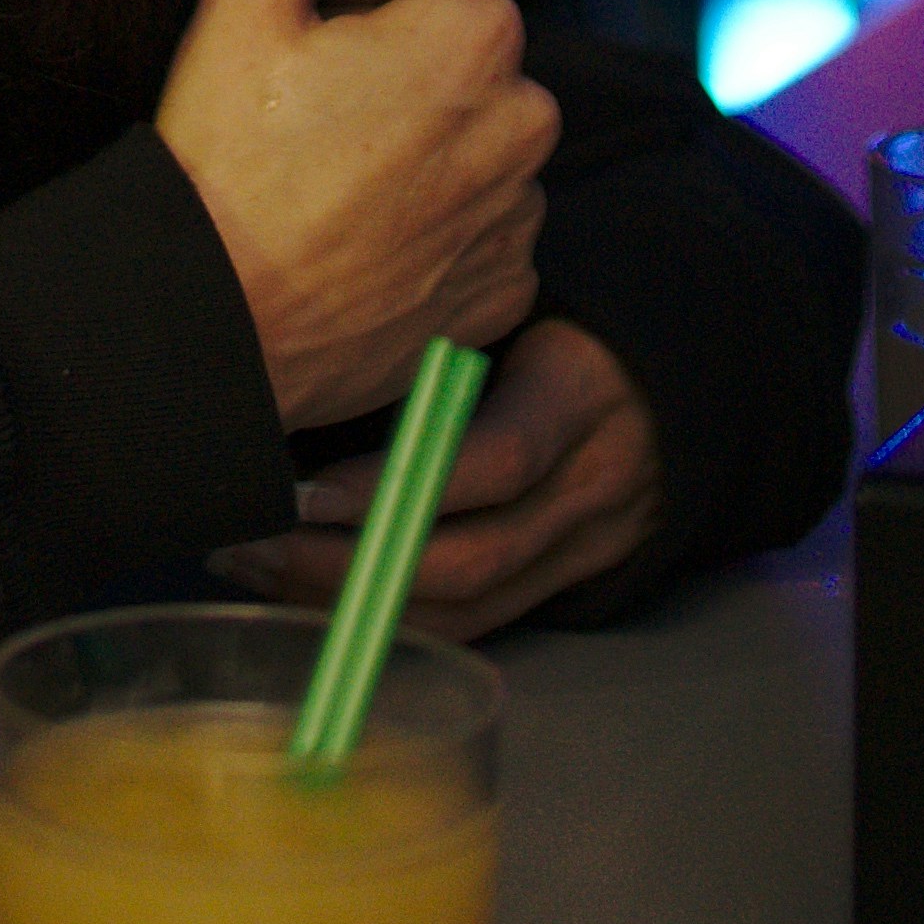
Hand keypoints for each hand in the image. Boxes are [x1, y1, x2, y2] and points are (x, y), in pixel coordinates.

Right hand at [152, 0, 555, 432]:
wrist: (215, 327)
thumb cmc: (226, 158)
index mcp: (475, 32)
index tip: (302, 36)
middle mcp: (524, 120)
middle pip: (454, 45)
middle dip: (391, 56)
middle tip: (304, 106)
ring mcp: (517, 215)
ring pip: (467, 132)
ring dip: (414, 136)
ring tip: (325, 175)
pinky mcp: (503, 291)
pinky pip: (474, 222)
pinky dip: (429, 219)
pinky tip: (357, 233)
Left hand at [215, 319, 666, 636]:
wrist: (673, 366)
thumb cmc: (560, 312)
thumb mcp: (515, 301)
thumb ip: (437, 340)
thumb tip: (306, 359)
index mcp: (576, 393)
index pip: (492, 460)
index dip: (391, 486)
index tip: (299, 490)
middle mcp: (591, 485)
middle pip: (470, 558)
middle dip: (346, 566)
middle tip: (251, 541)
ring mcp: (588, 544)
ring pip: (467, 609)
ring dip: (355, 604)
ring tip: (261, 573)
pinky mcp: (572, 581)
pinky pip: (479, 622)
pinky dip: (394, 620)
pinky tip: (320, 598)